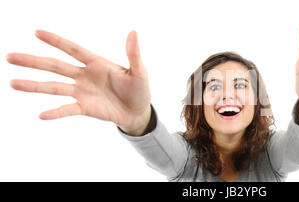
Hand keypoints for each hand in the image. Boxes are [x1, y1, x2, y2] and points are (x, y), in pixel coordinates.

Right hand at [7, 30, 150, 132]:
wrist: (138, 112)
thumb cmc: (139, 89)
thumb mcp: (139, 72)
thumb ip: (133, 54)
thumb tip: (133, 33)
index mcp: (96, 63)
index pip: (73, 49)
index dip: (56, 41)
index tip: (37, 33)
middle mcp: (84, 76)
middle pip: (55, 66)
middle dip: (34, 61)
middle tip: (10, 57)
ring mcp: (82, 92)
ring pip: (54, 87)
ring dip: (34, 86)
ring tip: (13, 83)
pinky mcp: (84, 108)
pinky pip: (67, 109)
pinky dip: (56, 112)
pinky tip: (41, 115)